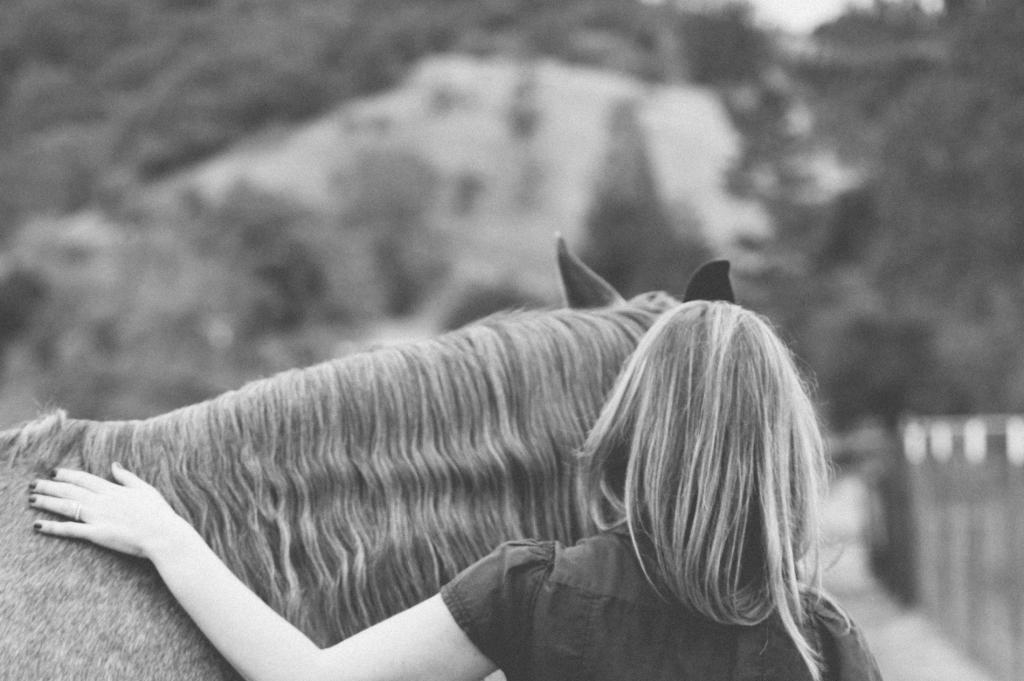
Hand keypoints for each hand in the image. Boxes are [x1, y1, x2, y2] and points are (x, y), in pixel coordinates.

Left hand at [29, 463, 194, 559]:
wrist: (163, 534)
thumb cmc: (158, 513)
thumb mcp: (145, 489)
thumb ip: (127, 477)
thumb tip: (114, 465)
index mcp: (113, 490)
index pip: (84, 478)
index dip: (67, 474)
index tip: (54, 471)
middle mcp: (101, 501)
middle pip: (70, 490)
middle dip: (50, 486)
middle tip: (34, 484)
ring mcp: (98, 517)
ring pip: (66, 506)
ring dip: (46, 501)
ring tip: (31, 499)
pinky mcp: (96, 534)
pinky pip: (70, 529)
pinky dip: (53, 527)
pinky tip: (39, 524)